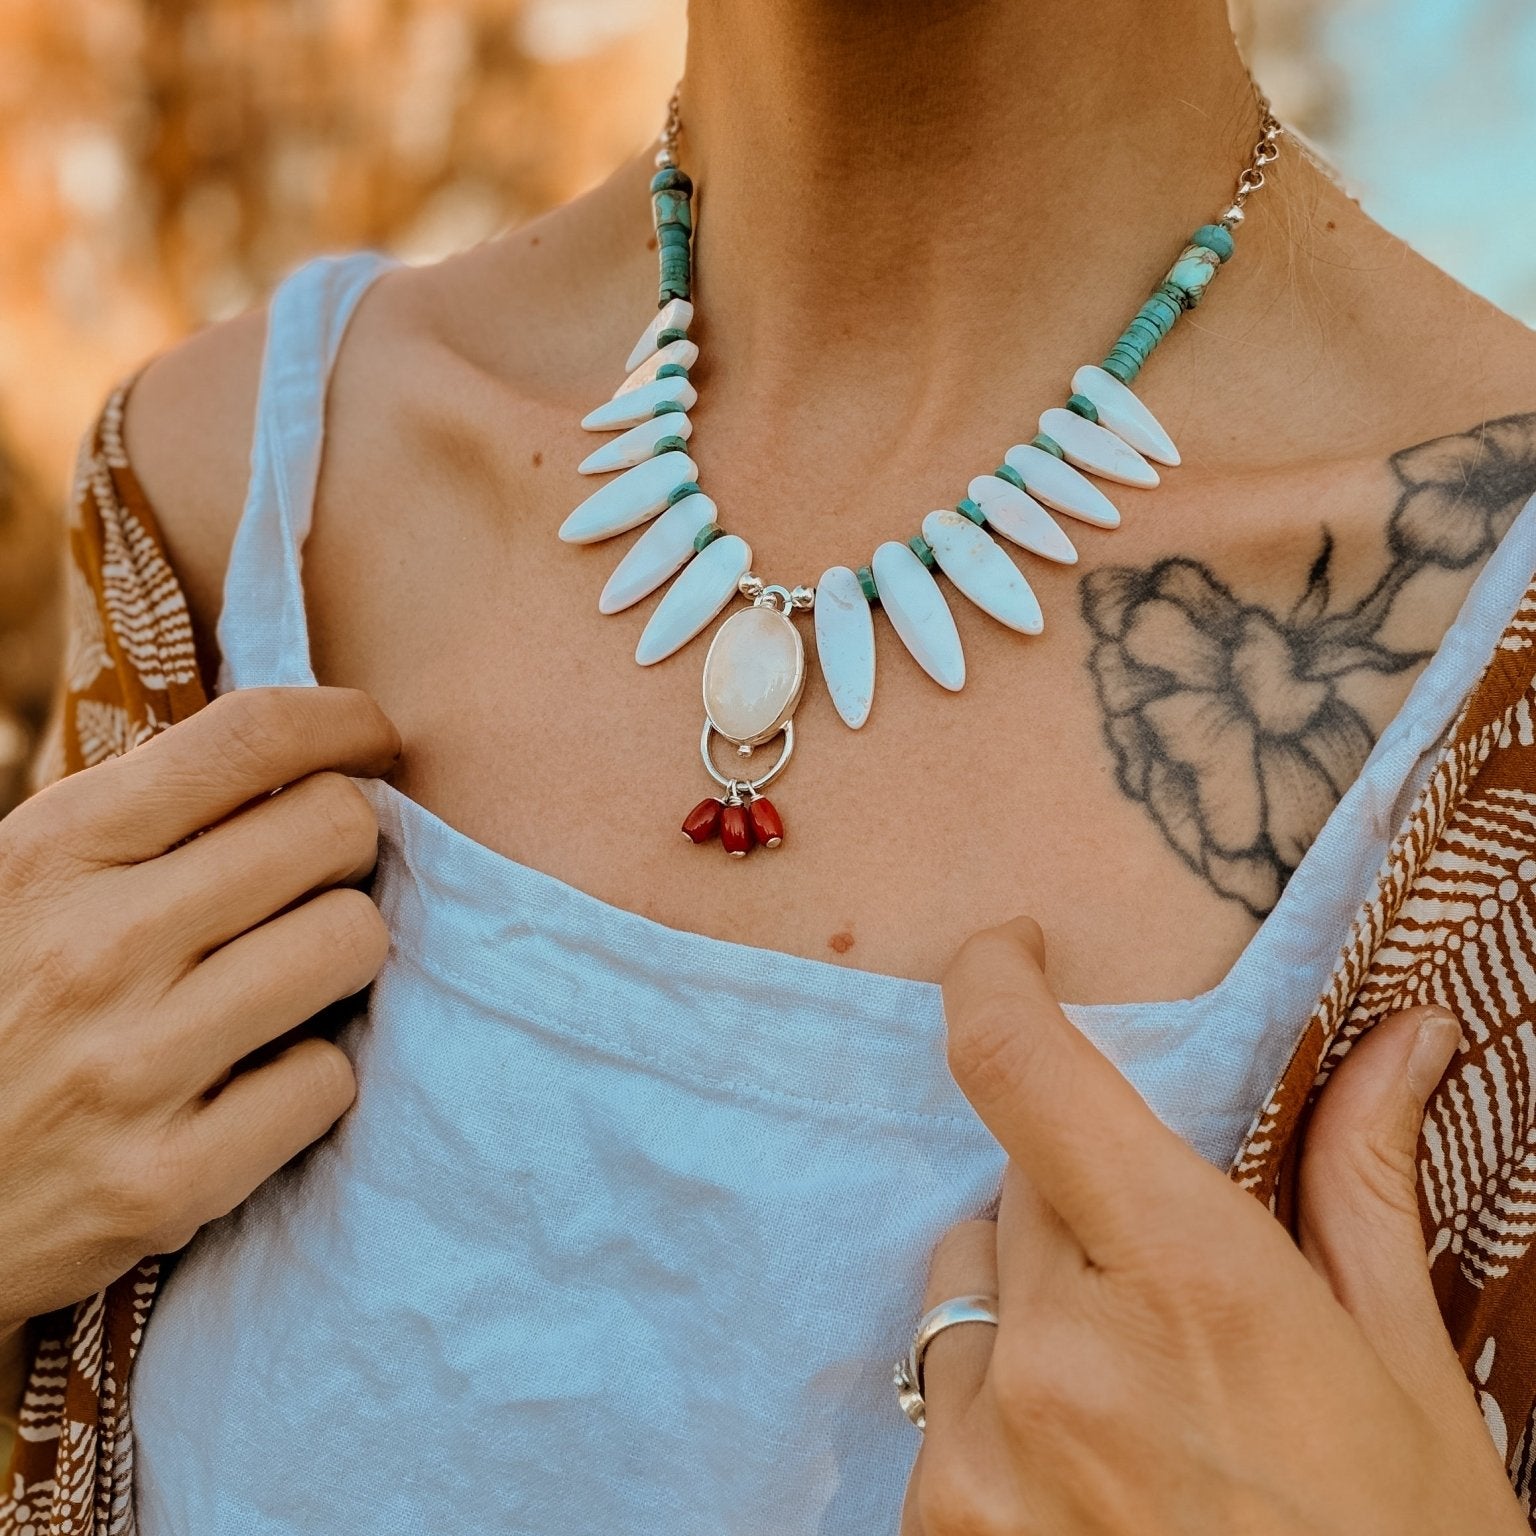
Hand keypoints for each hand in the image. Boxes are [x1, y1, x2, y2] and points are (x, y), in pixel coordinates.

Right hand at [0, 686, 399, 1338]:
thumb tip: (295, 748)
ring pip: (352, 941)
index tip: (372, 742)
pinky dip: (308, 1078)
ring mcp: (131, 1067)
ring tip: (288, 980)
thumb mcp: (20, 887)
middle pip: (335, 827)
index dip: (346, 722)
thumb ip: (136, 821)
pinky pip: (328, 1079)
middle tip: (318, 880)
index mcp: (52, 851)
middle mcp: (94, 947)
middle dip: (349, 845)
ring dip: (339, 956)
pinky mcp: (167, 1181)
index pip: (252, 735)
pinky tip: (253, 1086)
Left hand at [901, 917, 1523, 1534]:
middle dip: (1078, 1205)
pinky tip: (1089, 1485)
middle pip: (1010, 1186)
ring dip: (1030, 1310)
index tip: (1007, 950)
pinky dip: (1000, 1408)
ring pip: (964, 1292)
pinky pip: (945, 1401)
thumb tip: (1405, 1035)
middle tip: (1165, 1291)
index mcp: (1191, 1283)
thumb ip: (1361, 1184)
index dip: (992, 980)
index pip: (1023, 1069)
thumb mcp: (1404, 1377)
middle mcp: (1060, 1352)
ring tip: (1133, 1411)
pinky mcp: (938, 1526)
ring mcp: (982, 1449)